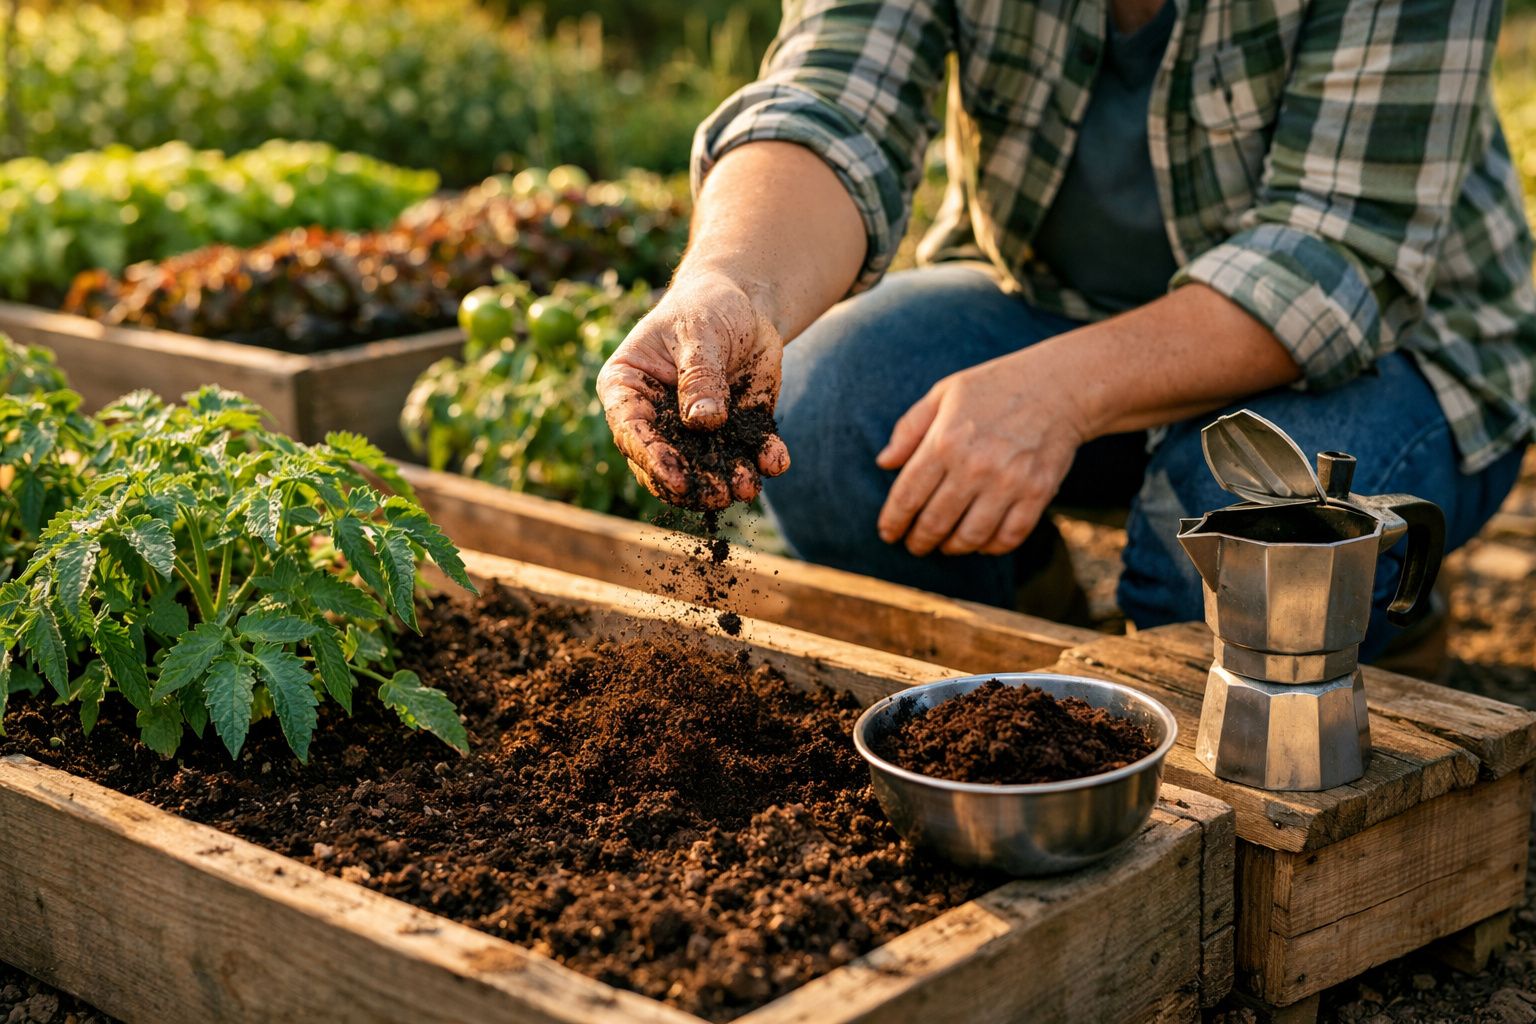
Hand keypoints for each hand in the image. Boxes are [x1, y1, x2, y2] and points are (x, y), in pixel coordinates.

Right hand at [597, 269, 791, 509]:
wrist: (745, 303)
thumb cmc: (705, 307)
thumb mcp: (700, 333)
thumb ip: (700, 377)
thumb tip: (704, 422)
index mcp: (626, 389)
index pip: (631, 431)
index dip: (652, 459)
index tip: (679, 479)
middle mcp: (655, 419)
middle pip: (665, 463)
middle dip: (694, 483)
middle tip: (720, 494)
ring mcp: (693, 431)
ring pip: (704, 468)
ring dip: (726, 481)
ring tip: (748, 487)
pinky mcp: (733, 432)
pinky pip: (747, 453)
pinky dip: (763, 460)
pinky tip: (776, 461)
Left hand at [875, 348, 1091, 556]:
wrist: (1059, 386)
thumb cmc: (993, 388)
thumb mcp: (943, 394)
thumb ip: (909, 429)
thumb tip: (883, 463)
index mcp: (944, 441)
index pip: (907, 495)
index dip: (893, 521)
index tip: (888, 533)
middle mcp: (974, 466)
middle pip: (935, 522)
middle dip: (919, 541)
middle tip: (915, 546)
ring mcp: (1008, 483)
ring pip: (970, 537)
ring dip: (952, 548)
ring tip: (945, 546)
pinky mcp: (1037, 494)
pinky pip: (1009, 537)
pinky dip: (991, 547)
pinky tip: (981, 543)